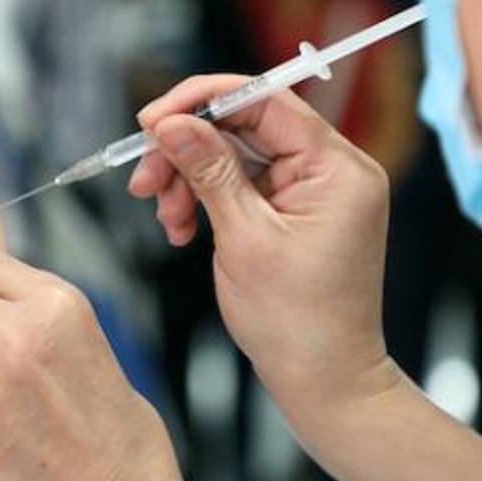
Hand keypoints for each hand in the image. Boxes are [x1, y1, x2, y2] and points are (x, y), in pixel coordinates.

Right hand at [129, 76, 399, 410]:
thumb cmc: (297, 322)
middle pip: (243, 126)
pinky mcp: (291, 209)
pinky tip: (180, 229)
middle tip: (144, 182)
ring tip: (165, 219)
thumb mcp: (244, 239)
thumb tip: (171, 123)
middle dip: (186, 151)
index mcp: (337, 168)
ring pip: (233, 155)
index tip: (152, 121)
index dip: (202, 102)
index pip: (265, 99)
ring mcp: (311, 190)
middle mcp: (331, 170)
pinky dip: (203, 200)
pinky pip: (238, 184)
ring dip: (188, 180)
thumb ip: (209, 170)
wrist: (323, 380)